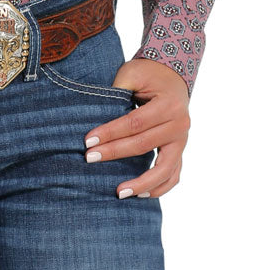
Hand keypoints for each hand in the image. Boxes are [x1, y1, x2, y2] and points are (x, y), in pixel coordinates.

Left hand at [82, 58, 190, 198]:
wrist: (172, 76)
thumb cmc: (148, 74)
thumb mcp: (132, 73)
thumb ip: (117, 90)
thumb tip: (93, 112)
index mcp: (168, 105)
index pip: (135, 123)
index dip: (110, 133)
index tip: (88, 141)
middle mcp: (180, 125)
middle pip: (144, 145)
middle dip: (114, 153)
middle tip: (89, 159)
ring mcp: (182, 140)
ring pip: (165, 169)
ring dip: (142, 183)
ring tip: (119, 193)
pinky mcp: (180, 150)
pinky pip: (174, 174)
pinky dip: (160, 187)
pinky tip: (142, 195)